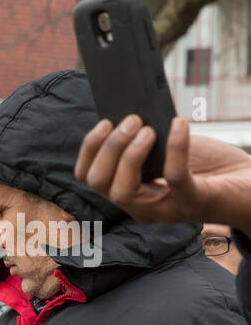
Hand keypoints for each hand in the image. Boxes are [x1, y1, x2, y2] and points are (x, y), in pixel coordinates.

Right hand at [75, 115, 250, 230]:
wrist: (250, 189)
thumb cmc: (210, 169)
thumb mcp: (169, 155)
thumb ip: (148, 144)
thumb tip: (130, 115)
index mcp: (130, 194)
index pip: (89, 179)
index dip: (89, 150)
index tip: (105, 123)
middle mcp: (140, 208)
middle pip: (99, 184)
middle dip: (108, 148)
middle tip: (131, 120)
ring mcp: (164, 208)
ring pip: (122, 190)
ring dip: (128, 154)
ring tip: (146, 127)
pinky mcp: (192, 201)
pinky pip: (174, 176)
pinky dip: (174, 147)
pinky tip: (179, 124)